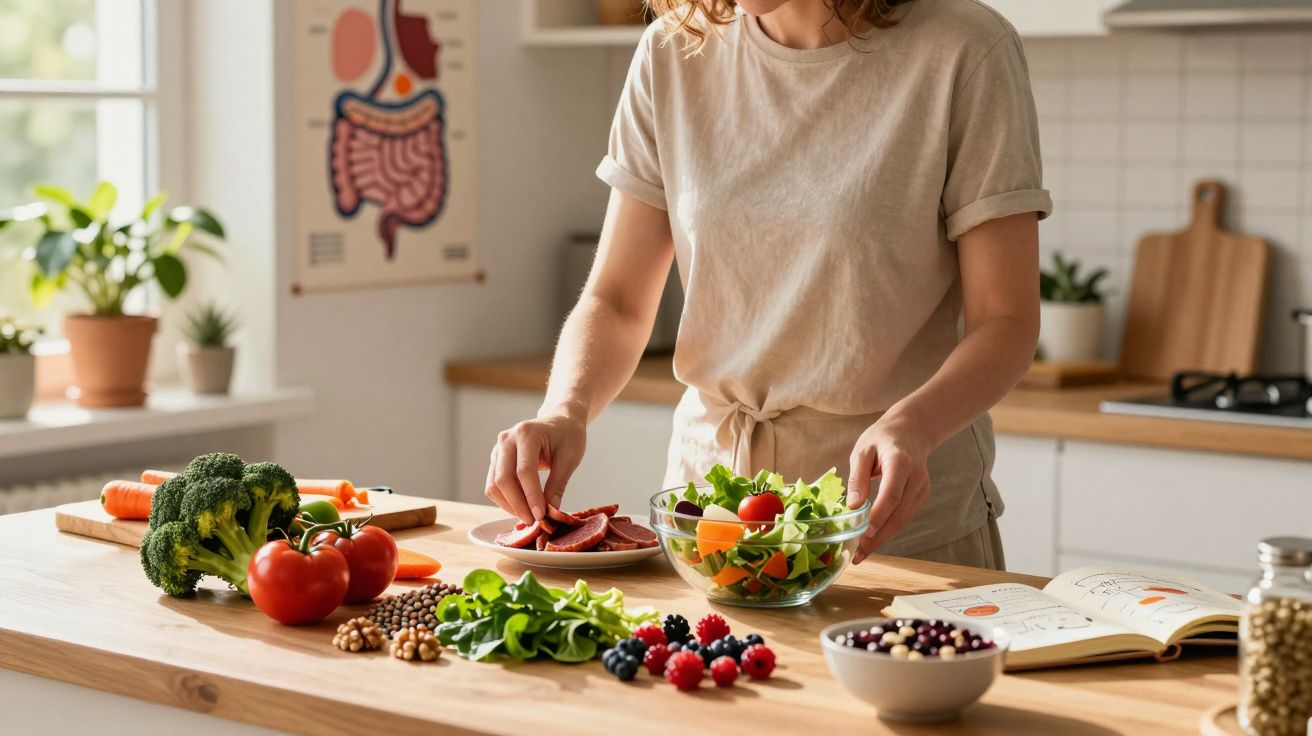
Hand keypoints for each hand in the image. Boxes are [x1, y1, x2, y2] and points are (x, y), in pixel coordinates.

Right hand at [485, 408, 586, 523]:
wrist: (559, 421)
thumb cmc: (567, 436)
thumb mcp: (569, 458)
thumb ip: (558, 483)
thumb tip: (551, 511)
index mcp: (527, 433)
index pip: (524, 471)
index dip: (531, 497)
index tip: (541, 516)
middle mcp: (507, 439)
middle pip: (503, 479)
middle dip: (518, 505)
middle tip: (533, 521)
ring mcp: (498, 449)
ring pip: (494, 485)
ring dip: (509, 505)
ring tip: (529, 517)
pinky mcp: (496, 459)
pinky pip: (493, 484)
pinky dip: (505, 500)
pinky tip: (521, 508)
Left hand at [846, 413, 933, 564]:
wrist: (911, 430)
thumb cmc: (882, 439)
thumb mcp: (862, 451)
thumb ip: (858, 478)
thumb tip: (853, 507)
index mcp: (900, 462)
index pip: (892, 494)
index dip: (879, 516)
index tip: (863, 533)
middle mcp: (916, 477)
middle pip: (899, 513)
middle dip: (878, 536)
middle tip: (857, 554)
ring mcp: (922, 487)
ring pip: (903, 519)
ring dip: (882, 538)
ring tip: (861, 552)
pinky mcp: (922, 495)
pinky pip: (905, 515)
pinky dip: (889, 529)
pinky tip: (873, 539)